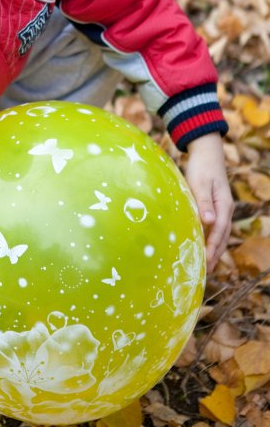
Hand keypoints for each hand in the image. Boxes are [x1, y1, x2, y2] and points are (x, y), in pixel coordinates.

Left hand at [184, 133, 233, 271]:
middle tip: (206, 272)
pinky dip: (210, 239)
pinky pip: (215, 228)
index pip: (219, 232)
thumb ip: (204, 202)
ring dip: (214, 249)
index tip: (205, 262)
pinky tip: (203, 246)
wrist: (206, 153)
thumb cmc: (201, 167)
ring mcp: (221, 209)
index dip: (212, 247)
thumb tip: (208, 221)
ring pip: (220, 234)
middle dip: (215, 254)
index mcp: (223, 206)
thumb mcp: (200, 183)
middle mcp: (225, 210)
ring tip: (207, 266)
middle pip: (222, 237)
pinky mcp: (215, 207)